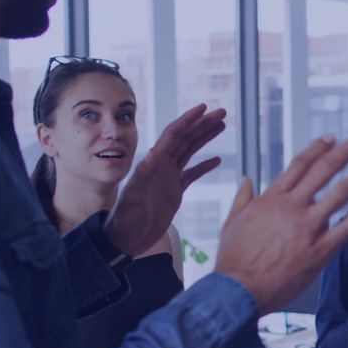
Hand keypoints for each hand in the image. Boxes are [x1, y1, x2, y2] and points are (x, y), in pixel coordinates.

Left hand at [105, 104, 225, 255]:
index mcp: (154, 163)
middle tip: (222, 113)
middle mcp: (161, 166)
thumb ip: (143, 177)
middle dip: (203, 124)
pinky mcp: (174, 192)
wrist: (125, 240)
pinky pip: (191, 173)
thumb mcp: (134, 198)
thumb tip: (153, 155)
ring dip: (205, 137)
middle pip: (185, 138)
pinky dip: (204, 165)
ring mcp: (168, 178)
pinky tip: (216, 160)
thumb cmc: (125, 220)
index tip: (204, 108)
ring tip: (222, 126)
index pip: (173, 135)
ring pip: (189, 151)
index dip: (189, 120)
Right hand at [215, 134, 347, 314]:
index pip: (300, 164)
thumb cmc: (233, 261)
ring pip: (342, 192)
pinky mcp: (320, 249)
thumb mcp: (232, 223)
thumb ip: (242, 198)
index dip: (318, 148)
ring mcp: (308, 226)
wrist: (237, 291)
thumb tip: (247, 180)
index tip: (332, 137)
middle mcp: (292, 206)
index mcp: (271, 198)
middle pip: (325, 169)